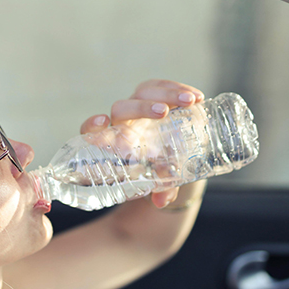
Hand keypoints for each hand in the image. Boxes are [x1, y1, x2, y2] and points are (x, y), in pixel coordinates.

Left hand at [79, 79, 204, 207]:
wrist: (174, 158)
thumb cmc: (157, 171)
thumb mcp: (160, 182)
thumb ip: (161, 189)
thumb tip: (160, 201)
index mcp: (115, 143)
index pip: (92, 131)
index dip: (93, 126)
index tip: (102, 122)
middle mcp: (123, 122)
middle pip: (121, 108)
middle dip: (141, 108)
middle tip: (163, 113)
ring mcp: (139, 106)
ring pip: (144, 92)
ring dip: (166, 95)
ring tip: (189, 102)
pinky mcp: (156, 95)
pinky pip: (162, 86)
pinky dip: (178, 89)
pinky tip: (197, 97)